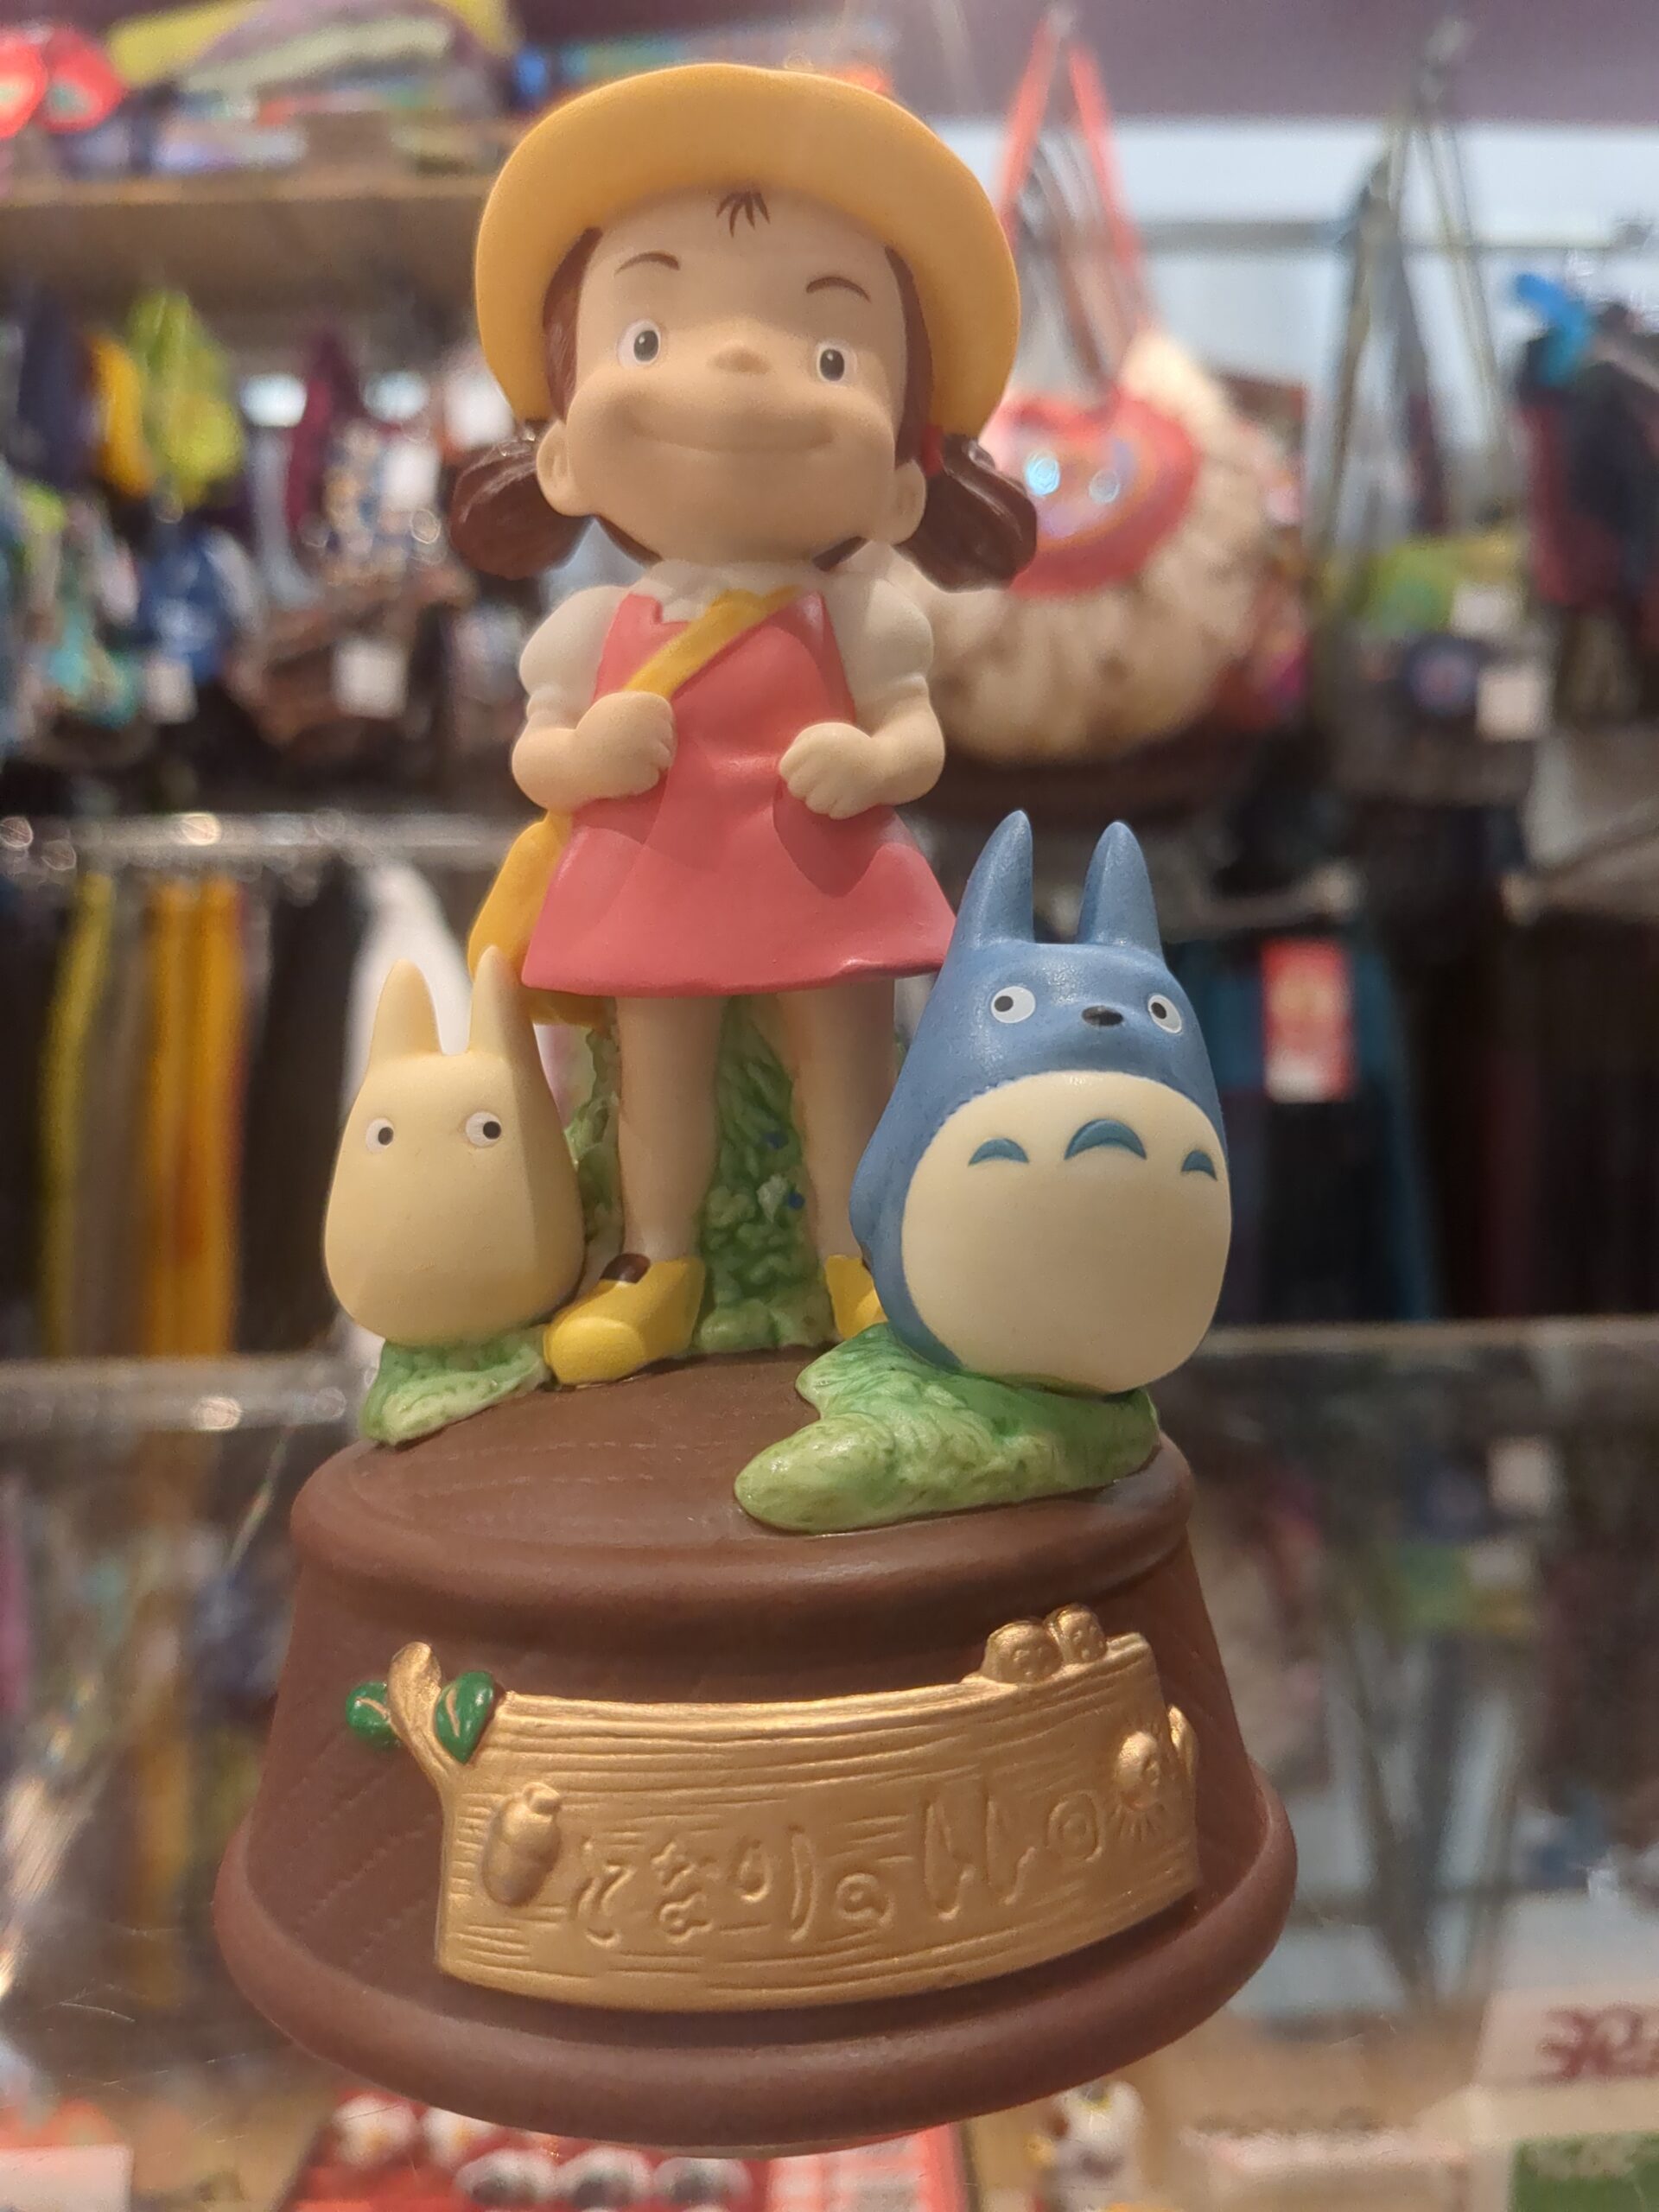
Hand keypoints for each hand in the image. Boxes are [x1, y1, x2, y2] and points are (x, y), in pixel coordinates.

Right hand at [512, 689, 674, 810]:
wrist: (571, 761)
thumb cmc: (592, 732)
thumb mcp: (616, 705)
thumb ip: (642, 708)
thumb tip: (673, 716)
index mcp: (647, 703)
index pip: (667, 715)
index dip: (653, 725)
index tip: (633, 729)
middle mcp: (654, 725)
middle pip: (669, 738)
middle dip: (654, 744)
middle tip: (626, 748)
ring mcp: (653, 751)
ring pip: (665, 759)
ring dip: (649, 763)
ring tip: (624, 762)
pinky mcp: (649, 776)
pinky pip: (654, 777)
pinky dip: (642, 779)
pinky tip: (622, 774)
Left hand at [779, 720, 891, 819]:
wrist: (888, 762)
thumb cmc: (848, 745)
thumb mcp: (821, 733)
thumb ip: (800, 746)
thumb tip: (785, 770)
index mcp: (817, 743)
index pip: (785, 769)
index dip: (793, 770)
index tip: (805, 768)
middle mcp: (826, 764)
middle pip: (796, 789)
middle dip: (804, 787)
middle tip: (819, 780)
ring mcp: (839, 786)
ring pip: (813, 805)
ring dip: (820, 799)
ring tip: (834, 788)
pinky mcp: (850, 805)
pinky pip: (832, 813)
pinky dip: (837, 807)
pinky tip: (846, 795)